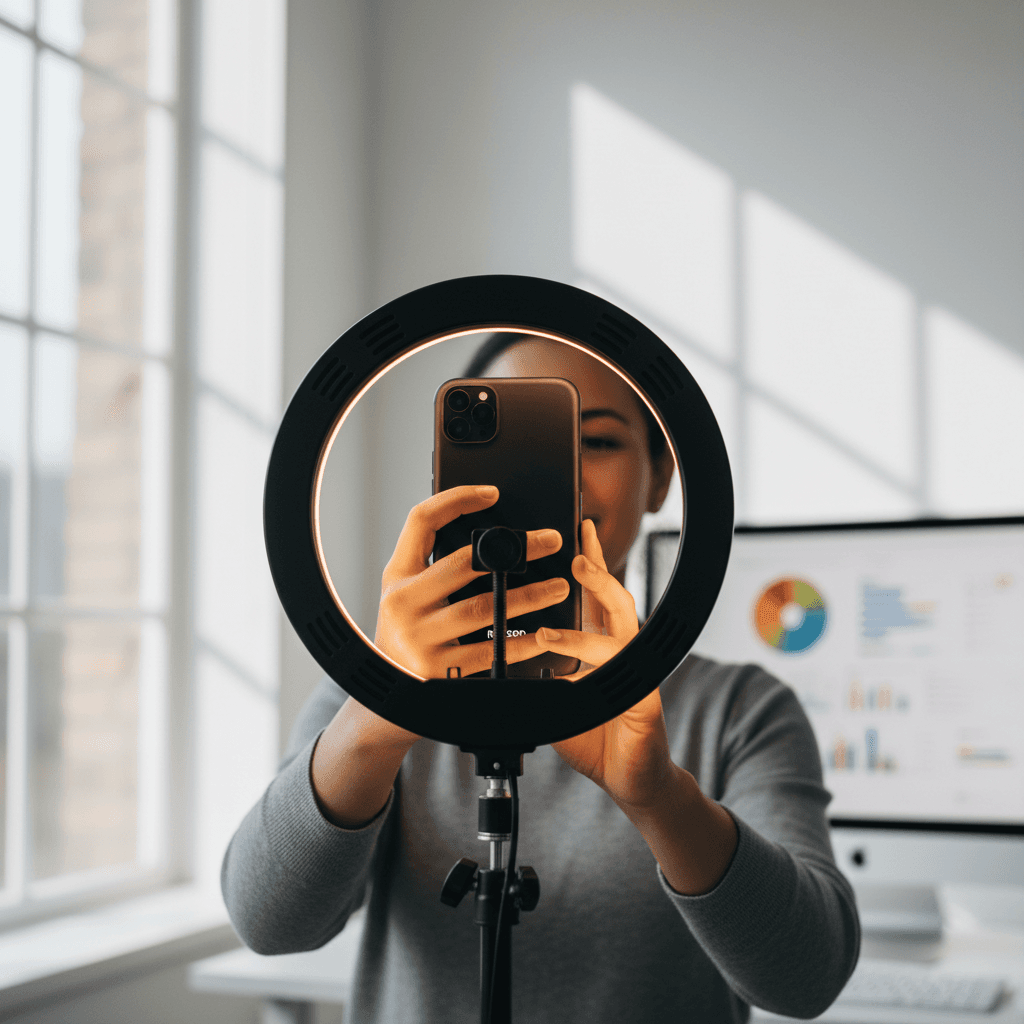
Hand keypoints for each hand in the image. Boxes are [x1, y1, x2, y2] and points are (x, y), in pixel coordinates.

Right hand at [374, 485, 570, 677]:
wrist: (386, 690)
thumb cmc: (408, 633)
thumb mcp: (407, 595)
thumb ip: (434, 568)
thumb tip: (491, 537)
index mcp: (396, 575)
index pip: (421, 521)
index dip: (456, 500)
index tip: (493, 494)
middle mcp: (402, 602)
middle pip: (464, 562)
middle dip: (514, 548)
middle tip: (550, 541)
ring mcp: (418, 637)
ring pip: (483, 607)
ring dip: (528, 596)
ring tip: (558, 586)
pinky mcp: (437, 670)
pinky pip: (489, 652)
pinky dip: (519, 643)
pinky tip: (542, 635)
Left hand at [535, 519, 673, 810]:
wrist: (629, 779)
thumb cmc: (593, 737)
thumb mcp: (554, 699)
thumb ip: (536, 675)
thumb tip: (498, 658)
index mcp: (600, 648)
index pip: (592, 599)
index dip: (587, 564)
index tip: (574, 534)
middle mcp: (621, 651)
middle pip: (612, 594)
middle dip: (597, 563)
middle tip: (577, 537)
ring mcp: (634, 669)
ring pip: (622, 618)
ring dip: (599, 590)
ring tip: (578, 570)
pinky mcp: (642, 694)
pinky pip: (617, 665)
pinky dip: (588, 651)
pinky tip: (560, 646)